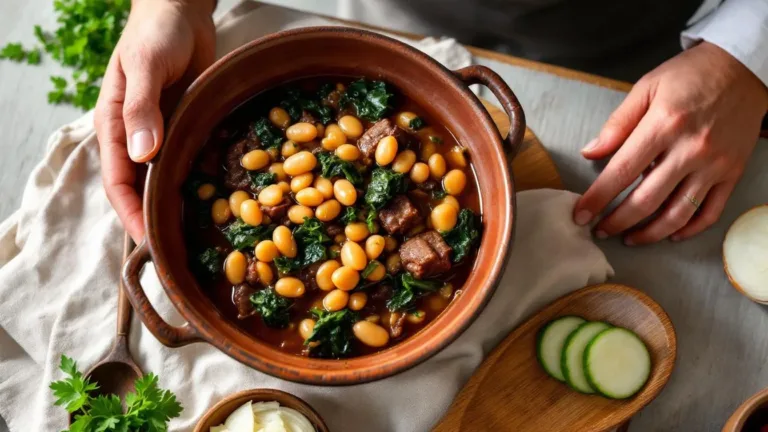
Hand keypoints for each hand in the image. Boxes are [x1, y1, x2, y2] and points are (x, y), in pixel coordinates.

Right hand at [94, 0, 215, 241]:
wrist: (180, 12)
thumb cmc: (154, 35)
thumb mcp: (145, 67)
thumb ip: (142, 108)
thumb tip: (140, 154)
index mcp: (116, 127)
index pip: (117, 182)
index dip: (130, 214)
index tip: (149, 242)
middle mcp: (137, 138)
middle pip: (142, 190)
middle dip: (155, 221)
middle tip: (180, 251)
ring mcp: (164, 136)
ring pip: (167, 181)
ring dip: (179, 207)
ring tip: (202, 236)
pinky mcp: (188, 129)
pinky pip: (191, 162)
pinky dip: (199, 181)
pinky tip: (221, 200)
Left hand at [572, 41, 767, 244]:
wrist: (744, 67)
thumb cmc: (690, 75)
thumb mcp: (647, 87)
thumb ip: (618, 124)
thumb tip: (590, 152)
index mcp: (663, 125)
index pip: (621, 171)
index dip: (597, 198)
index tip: (580, 214)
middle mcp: (690, 149)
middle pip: (646, 200)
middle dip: (617, 221)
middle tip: (599, 230)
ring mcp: (714, 164)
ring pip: (678, 214)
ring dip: (649, 233)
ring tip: (629, 238)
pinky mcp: (732, 172)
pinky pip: (710, 211)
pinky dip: (689, 229)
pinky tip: (670, 235)